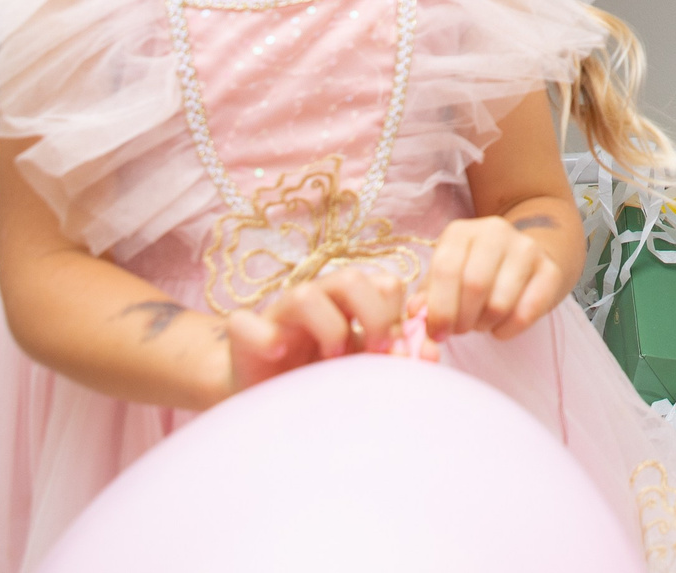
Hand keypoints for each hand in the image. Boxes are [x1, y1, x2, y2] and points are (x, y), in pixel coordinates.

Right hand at [222, 265, 406, 394]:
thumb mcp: (362, 368)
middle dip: (373, 316)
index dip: (398, 314)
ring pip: (305, 294)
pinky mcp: (244, 335)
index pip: (386, 283)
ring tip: (332, 359)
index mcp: (349, 304)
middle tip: (374, 353)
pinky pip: (245, 323)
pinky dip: (266, 338)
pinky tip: (280, 355)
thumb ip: (395, 357)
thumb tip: (432, 353)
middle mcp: (317, 301)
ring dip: (328, 328)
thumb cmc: (318, 378)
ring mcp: (279, 316)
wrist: (260, 395)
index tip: (398, 351)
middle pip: (352, 279)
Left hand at [422, 215, 568, 340]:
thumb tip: (415, 312)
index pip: (446, 269)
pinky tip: (502, 325)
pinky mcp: (550, 270)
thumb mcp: (447, 277)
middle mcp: (495, 232)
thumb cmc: (474, 272)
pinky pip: (527, 313)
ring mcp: (526, 248)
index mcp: (462, 231)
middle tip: (459, 330)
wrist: (523, 258)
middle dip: (462, 320)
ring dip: (485, 325)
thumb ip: (428, 295)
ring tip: (481, 322)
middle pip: (474, 285)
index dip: (438, 308)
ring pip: (500, 302)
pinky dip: (508, 330)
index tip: (436, 333)